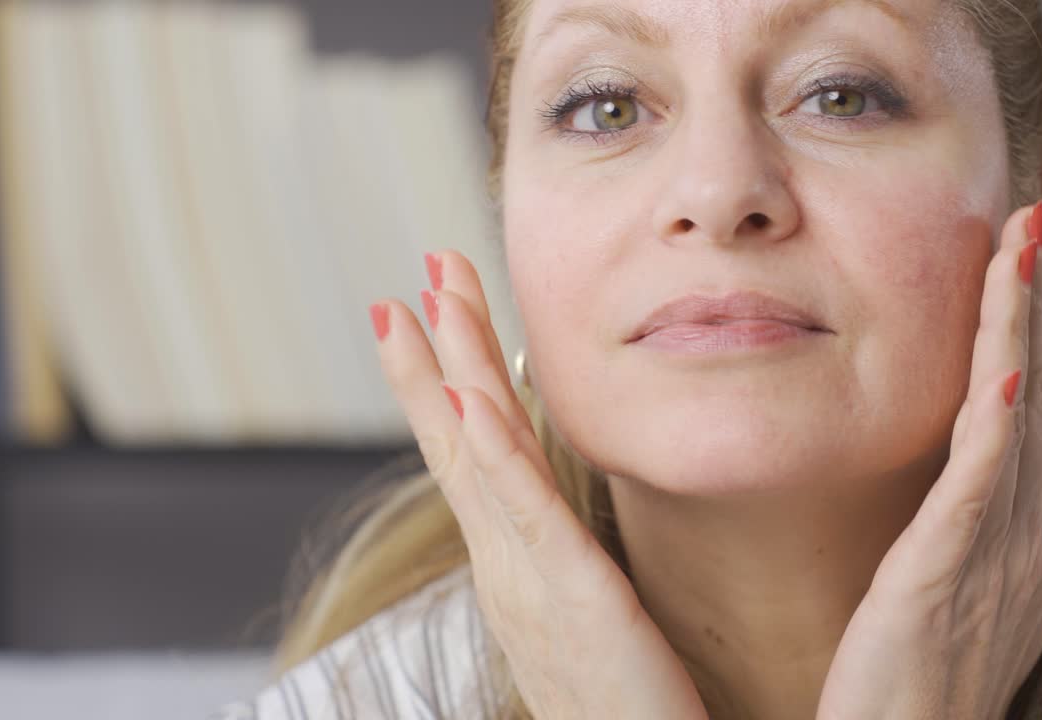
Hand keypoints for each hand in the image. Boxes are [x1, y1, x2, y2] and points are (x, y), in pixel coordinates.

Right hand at [369, 252, 708, 719]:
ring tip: (423, 301)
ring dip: (448, 373)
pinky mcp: (572, 599)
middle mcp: (505, 563)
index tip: (435, 306)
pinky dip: (491, 455)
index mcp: (514, 560)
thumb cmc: (621, 704)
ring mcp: (528, 580)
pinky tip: (467, 400)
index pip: (472, 450)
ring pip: (478, 456)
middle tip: (421, 268)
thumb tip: (567, 516)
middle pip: (458, 437)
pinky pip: (526, 516)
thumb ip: (569, 560)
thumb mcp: (584, 614)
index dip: (447, 376)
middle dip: (436, 349)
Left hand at [814, 202, 1041, 719]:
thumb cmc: (935, 665)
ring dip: (1026, 326)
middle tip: (1041, 216)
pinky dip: (1000, 419)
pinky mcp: (952, 567)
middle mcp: (1032, 527)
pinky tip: (1007, 365)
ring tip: (1028, 245)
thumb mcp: (993, 572)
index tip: (1037, 249)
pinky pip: (983, 480)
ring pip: (1021, 413)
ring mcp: (1002, 547)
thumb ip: (1024, 499)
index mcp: (1034, 525)